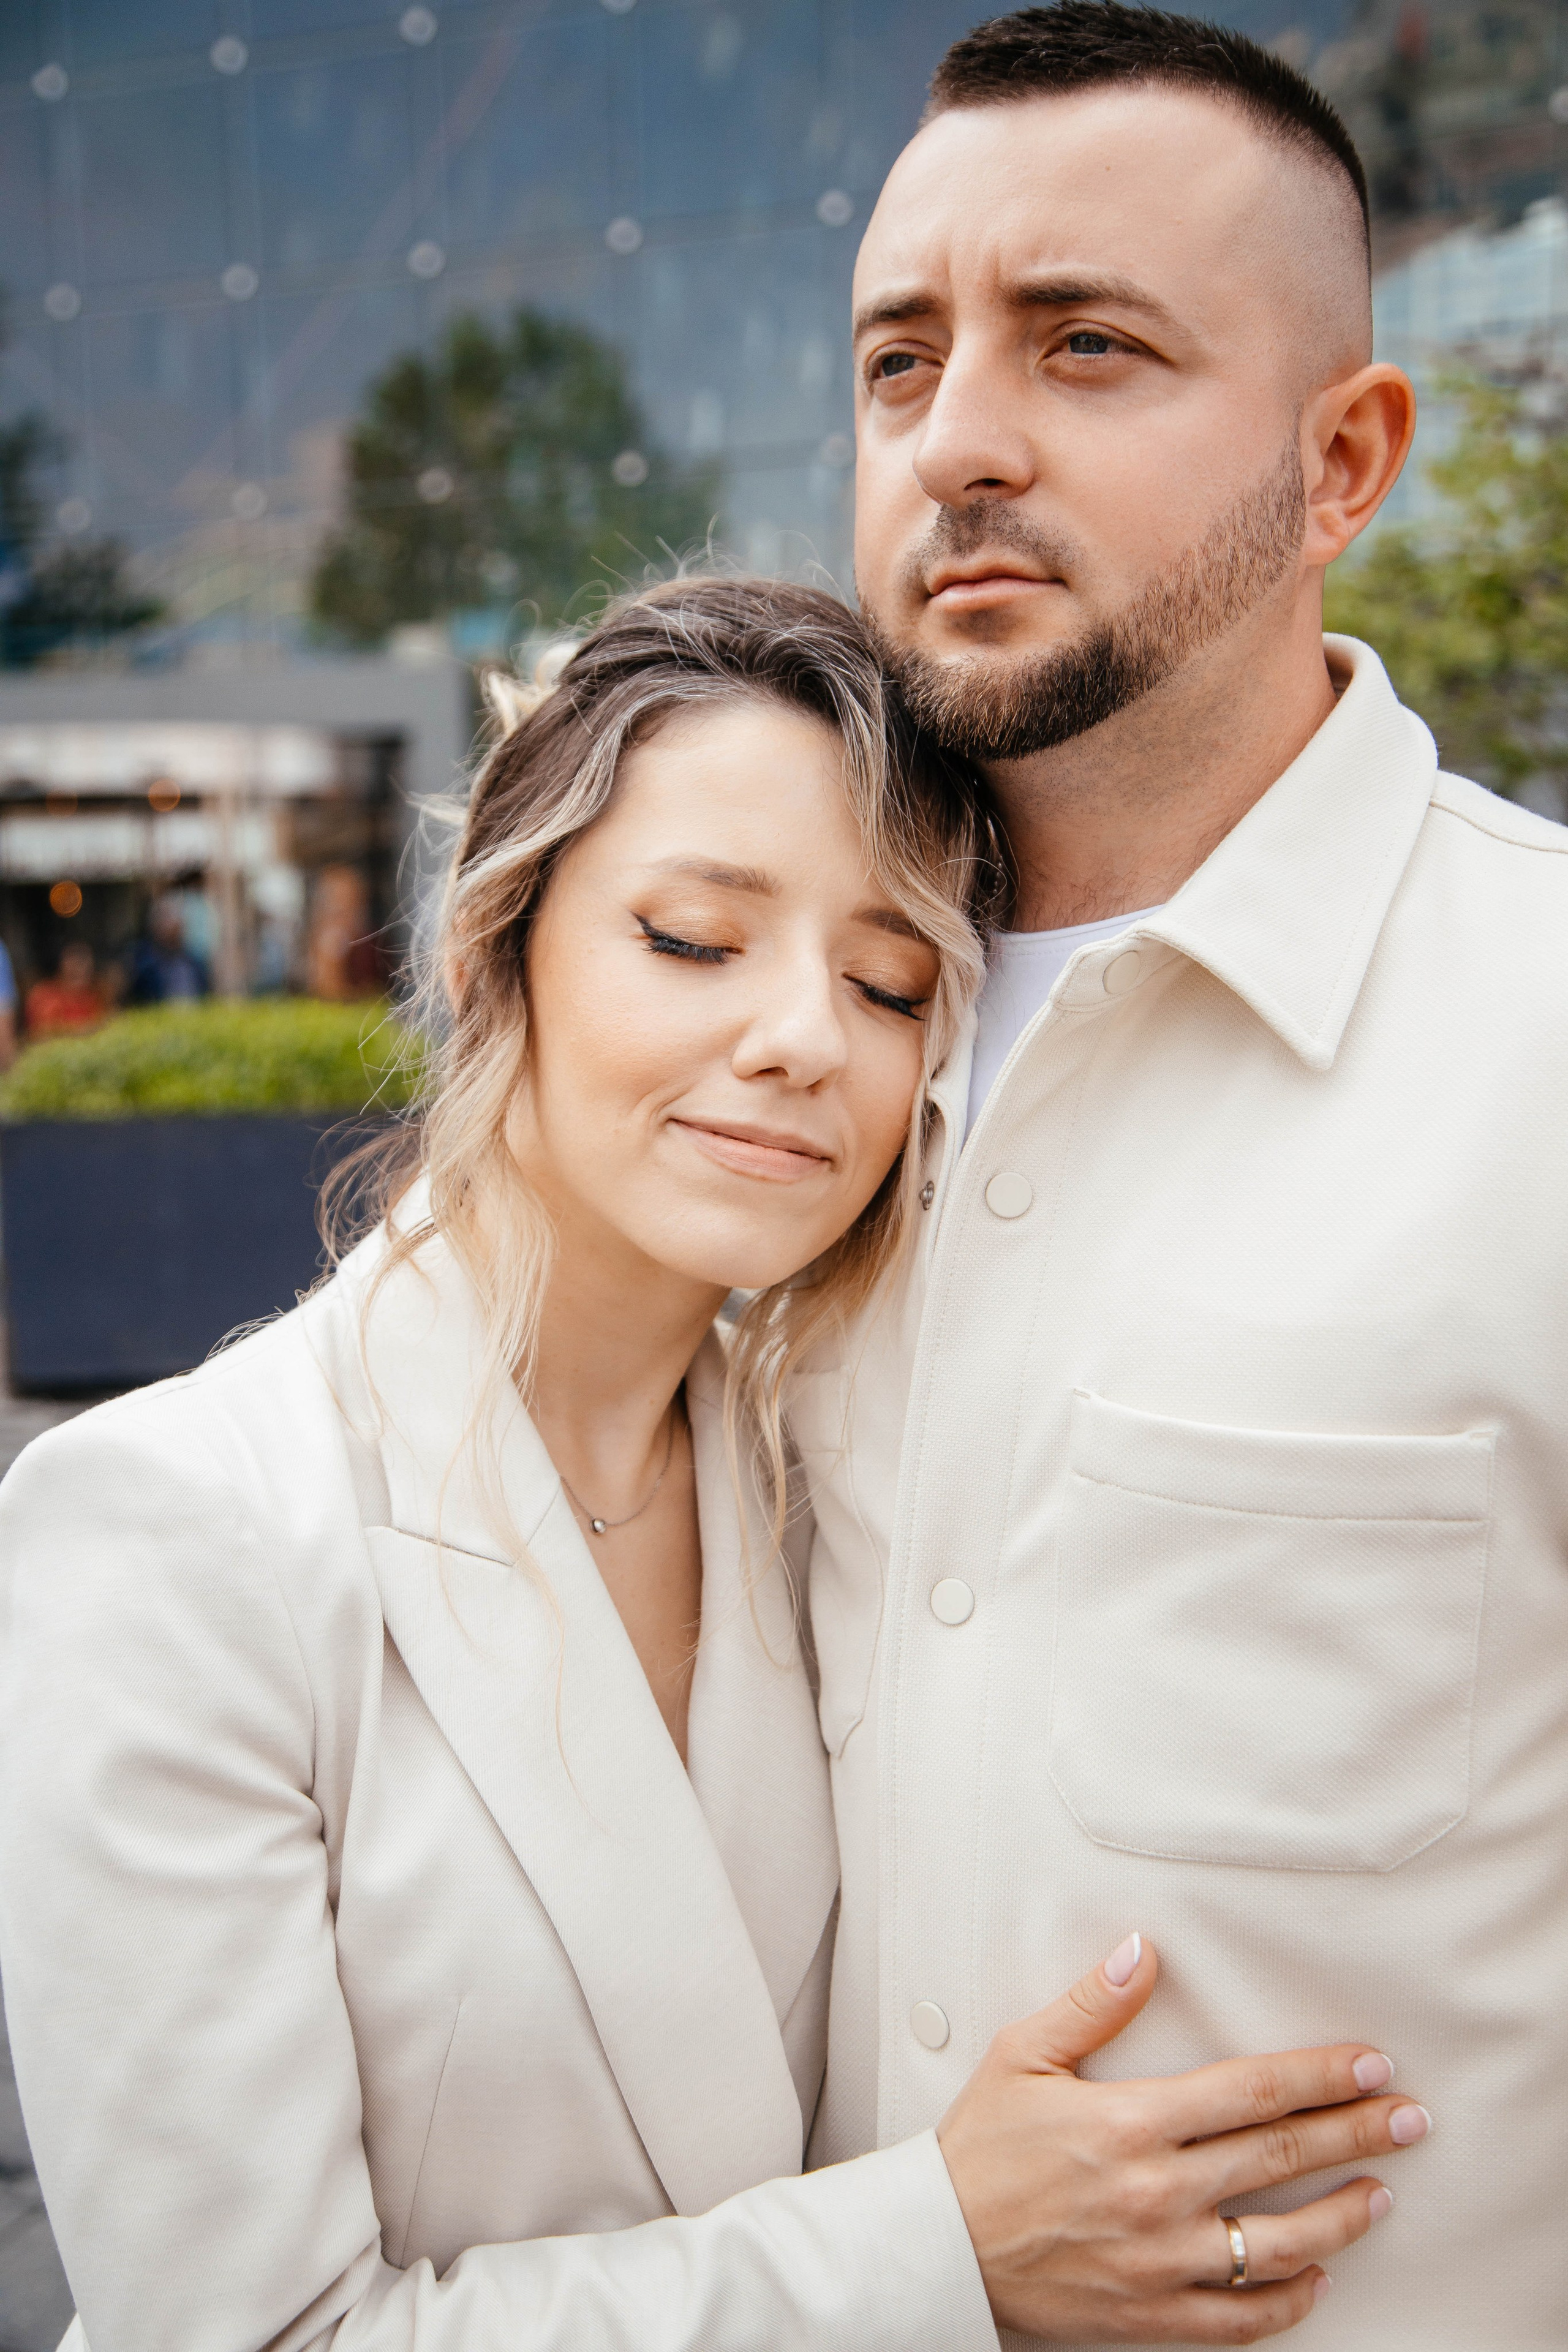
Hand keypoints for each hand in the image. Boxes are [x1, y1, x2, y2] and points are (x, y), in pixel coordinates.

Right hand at [936, 1936, 1426, 2342]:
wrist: (936, 2251)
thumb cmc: (977, 2151)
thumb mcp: (1021, 2057)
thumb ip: (1088, 2005)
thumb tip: (1140, 1953)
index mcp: (1128, 2124)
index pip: (1249, 2093)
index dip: (1317, 2076)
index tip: (1367, 2064)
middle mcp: (1156, 2193)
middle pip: (1281, 2158)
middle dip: (1356, 2132)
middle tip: (1409, 2118)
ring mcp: (1160, 2261)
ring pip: (1279, 2244)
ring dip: (1342, 2218)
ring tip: (1381, 2194)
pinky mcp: (1152, 2315)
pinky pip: (1243, 2318)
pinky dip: (1290, 2301)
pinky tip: (1317, 2277)